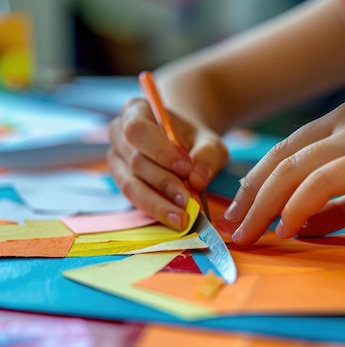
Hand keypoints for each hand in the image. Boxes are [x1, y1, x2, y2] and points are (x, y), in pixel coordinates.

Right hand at [107, 98, 227, 229]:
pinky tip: (174, 219)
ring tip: (181, 217)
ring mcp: (116, 161)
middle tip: (187, 200)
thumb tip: (198, 179)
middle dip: (163, 182)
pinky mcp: (122, 183)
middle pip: (134, 160)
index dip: (160, 151)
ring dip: (157, 202)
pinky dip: (155, 209)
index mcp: (135, 111)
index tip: (185, 168)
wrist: (183, 146)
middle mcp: (118, 135)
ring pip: (130, 184)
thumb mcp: (208, 141)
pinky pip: (134, 198)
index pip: (138, 129)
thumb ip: (207, 155)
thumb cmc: (193, 140)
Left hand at [221, 101, 344, 244]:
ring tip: (249, 234)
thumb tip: (300, 227)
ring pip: (292, 169)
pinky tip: (286, 229)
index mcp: (342, 121)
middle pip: (280, 159)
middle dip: (251, 196)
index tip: (243, 212)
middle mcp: (342, 121)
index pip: (286, 151)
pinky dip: (297, 207)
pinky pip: (319, 182)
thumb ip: (335, 207)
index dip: (259, 182)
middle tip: (233, 228)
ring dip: (265, 205)